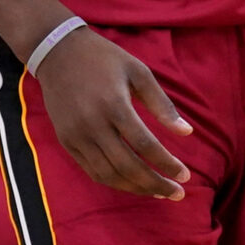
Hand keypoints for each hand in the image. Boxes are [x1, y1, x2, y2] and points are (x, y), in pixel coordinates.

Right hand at [34, 27, 193, 199]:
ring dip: (136, 188)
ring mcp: (76, 135)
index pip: (145, 145)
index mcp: (114, 104)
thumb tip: (187, 133)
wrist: (57, 51)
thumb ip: (162, 104)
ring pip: (109, 175)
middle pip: (128, 166)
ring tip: (158, 191)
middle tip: (178, 194)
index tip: (186, 175)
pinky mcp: (66, 140)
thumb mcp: (138, 72)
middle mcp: (93, 124)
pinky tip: (132, 183)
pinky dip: (114, 181)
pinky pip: (91, 170)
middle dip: (155, 184)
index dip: (167, 164)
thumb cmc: (104, 58)